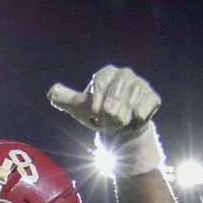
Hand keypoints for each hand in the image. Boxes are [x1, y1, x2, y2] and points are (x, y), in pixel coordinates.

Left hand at [47, 65, 163, 176]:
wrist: (120, 129)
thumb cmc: (99, 115)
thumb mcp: (80, 109)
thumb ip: (66, 99)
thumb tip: (51, 92)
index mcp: (107, 73)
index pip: (101, 82)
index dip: (97, 102)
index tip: (96, 113)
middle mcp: (125, 74)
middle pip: (115, 96)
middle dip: (109, 114)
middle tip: (108, 118)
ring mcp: (140, 84)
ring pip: (129, 105)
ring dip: (122, 118)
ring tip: (120, 119)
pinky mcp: (152, 97)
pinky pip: (143, 110)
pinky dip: (136, 119)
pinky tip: (133, 118)